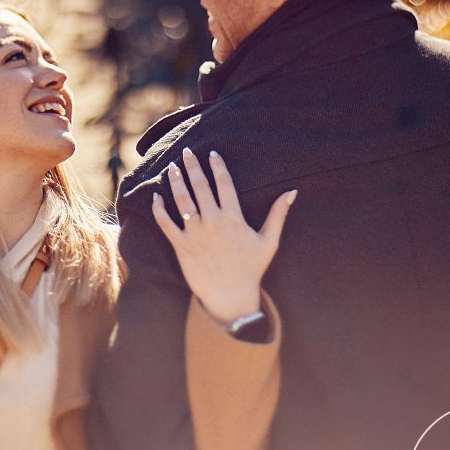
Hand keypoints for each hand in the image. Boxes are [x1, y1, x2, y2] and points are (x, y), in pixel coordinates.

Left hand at [152, 147, 296, 324]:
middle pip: (200, 186)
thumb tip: (292, 191)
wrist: (231, 297)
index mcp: (233, 218)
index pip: (224, 183)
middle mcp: (213, 222)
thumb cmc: (251, 268)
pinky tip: (156, 197)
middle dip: (192, 166)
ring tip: (172, 167)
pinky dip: (159, 209)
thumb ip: (278, 214)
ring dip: (175, 181)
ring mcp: (195, 234)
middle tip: (187, 152)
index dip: (217, 166)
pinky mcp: (181, 246)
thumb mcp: (269, 240)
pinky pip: (166, 224)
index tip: (211, 153)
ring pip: (182, 200)